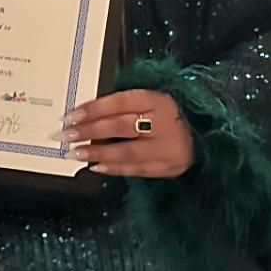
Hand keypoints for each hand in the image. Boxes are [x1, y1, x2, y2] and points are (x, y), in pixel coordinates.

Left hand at [59, 89, 193, 177]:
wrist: (204, 137)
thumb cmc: (170, 116)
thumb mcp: (152, 102)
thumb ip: (125, 107)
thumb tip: (87, 116)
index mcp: (159, 100)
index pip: (121, 103)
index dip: (94, 109)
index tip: (71, 116)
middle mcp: (164, 123)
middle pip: (121, 126)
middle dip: (90, 131)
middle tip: (66, 135)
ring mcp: (168, 147)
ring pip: (127, 151)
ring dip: (97, 153)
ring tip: (76, 153)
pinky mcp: (168, 167)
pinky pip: (136, 169)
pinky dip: (114, 168)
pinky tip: (96, 167)